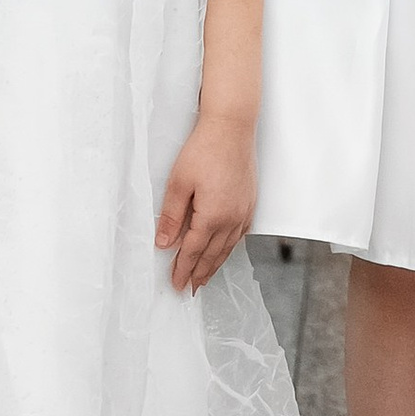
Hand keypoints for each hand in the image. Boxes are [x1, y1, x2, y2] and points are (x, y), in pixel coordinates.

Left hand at [158, 108, 256, 292]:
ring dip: (216, 265)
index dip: (183, 269)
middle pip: (213, 254)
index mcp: (213, 216)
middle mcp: (232, 218)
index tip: (176, 285)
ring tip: (205, 277)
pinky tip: (226, 250)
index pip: (194, 251)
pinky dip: (230, 247)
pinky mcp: (249, 201)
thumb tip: (164, 243)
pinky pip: (240, 234)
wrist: (232, 126)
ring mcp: (244, 210)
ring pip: (228, 247)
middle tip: (190, 288)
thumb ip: (172, 216)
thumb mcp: (179, 182)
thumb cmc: (204, 149)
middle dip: (200, 273)